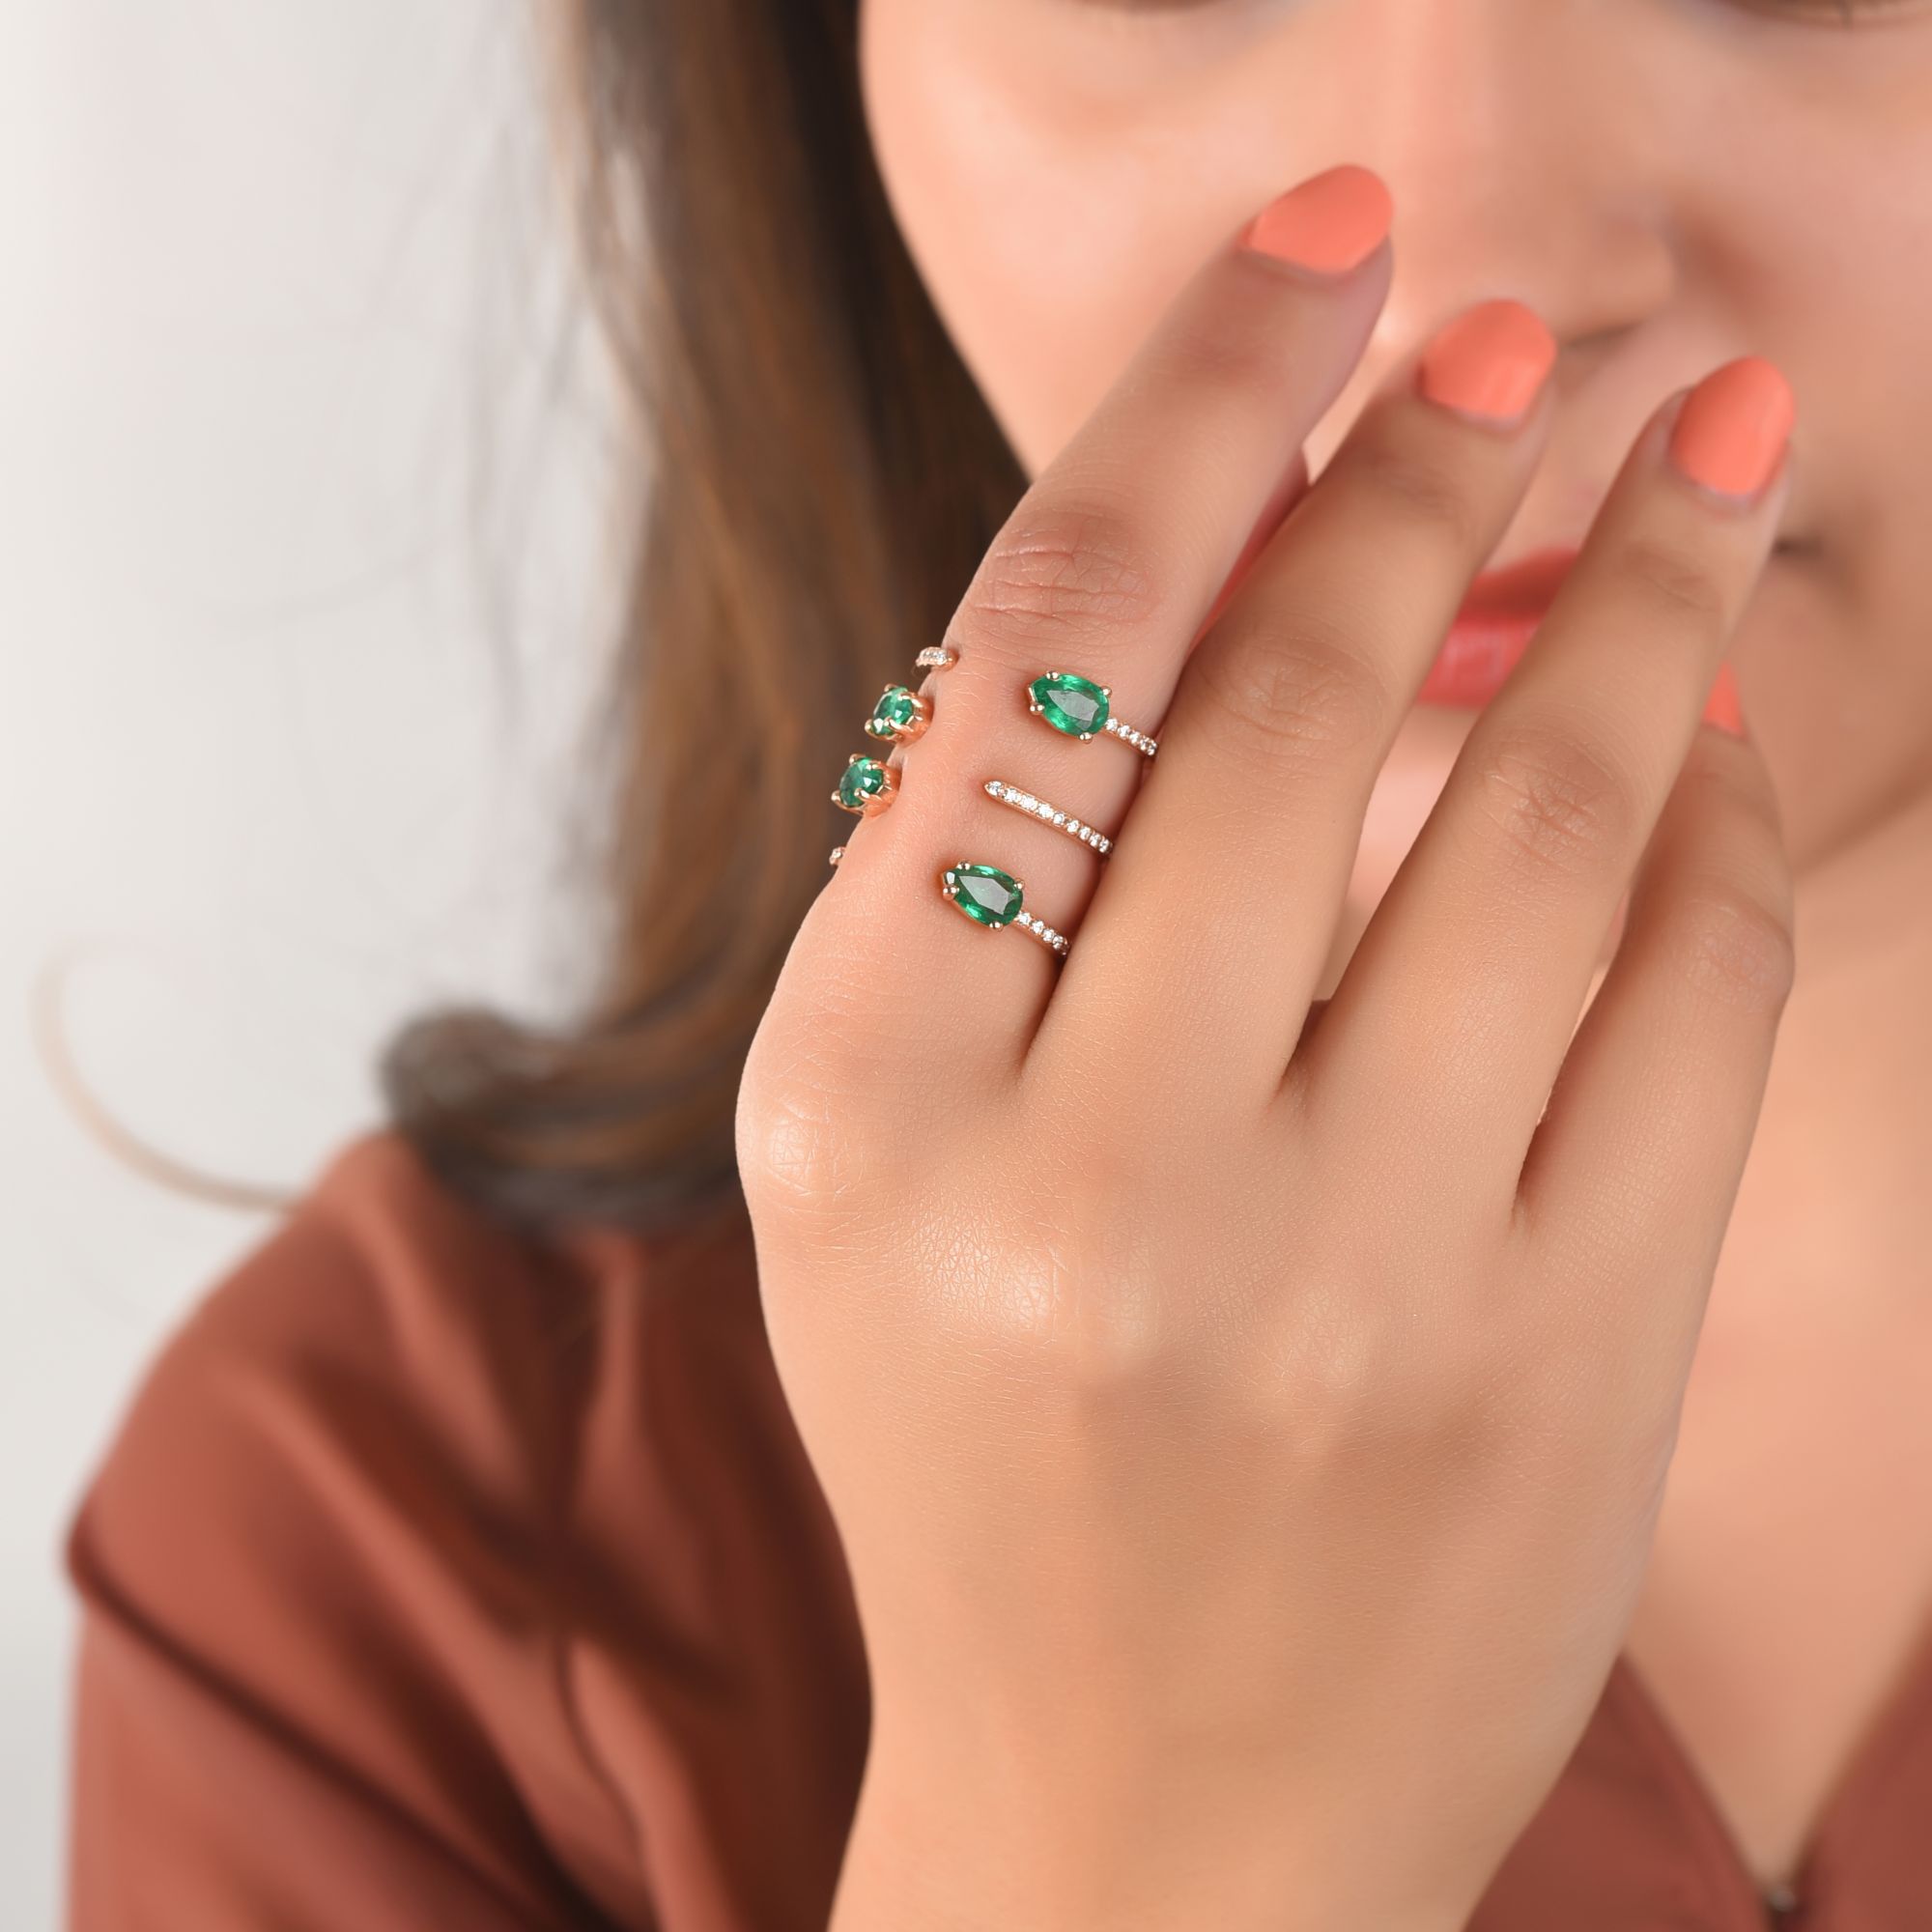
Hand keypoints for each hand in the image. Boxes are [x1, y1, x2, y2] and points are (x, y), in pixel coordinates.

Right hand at [737, 163, 1794, 1931]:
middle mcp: (1084, 1178)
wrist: (1134, 1815)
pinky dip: (1716, 820)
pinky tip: (1716, 723)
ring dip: (1642, 595)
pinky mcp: (1558, 1373)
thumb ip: (988, 884)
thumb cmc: (984, 1445)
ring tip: (1712, 453)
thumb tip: (1204, 573)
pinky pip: (1686, 1003)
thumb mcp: (874, 1164)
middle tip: (1520, 329)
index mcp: (856, 1099)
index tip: (1323, 252)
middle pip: (1286, 699)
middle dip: (1424, 459)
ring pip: (1531, 818)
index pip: (1039, 650)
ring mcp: (1341, 1283)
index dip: (1202, 405)